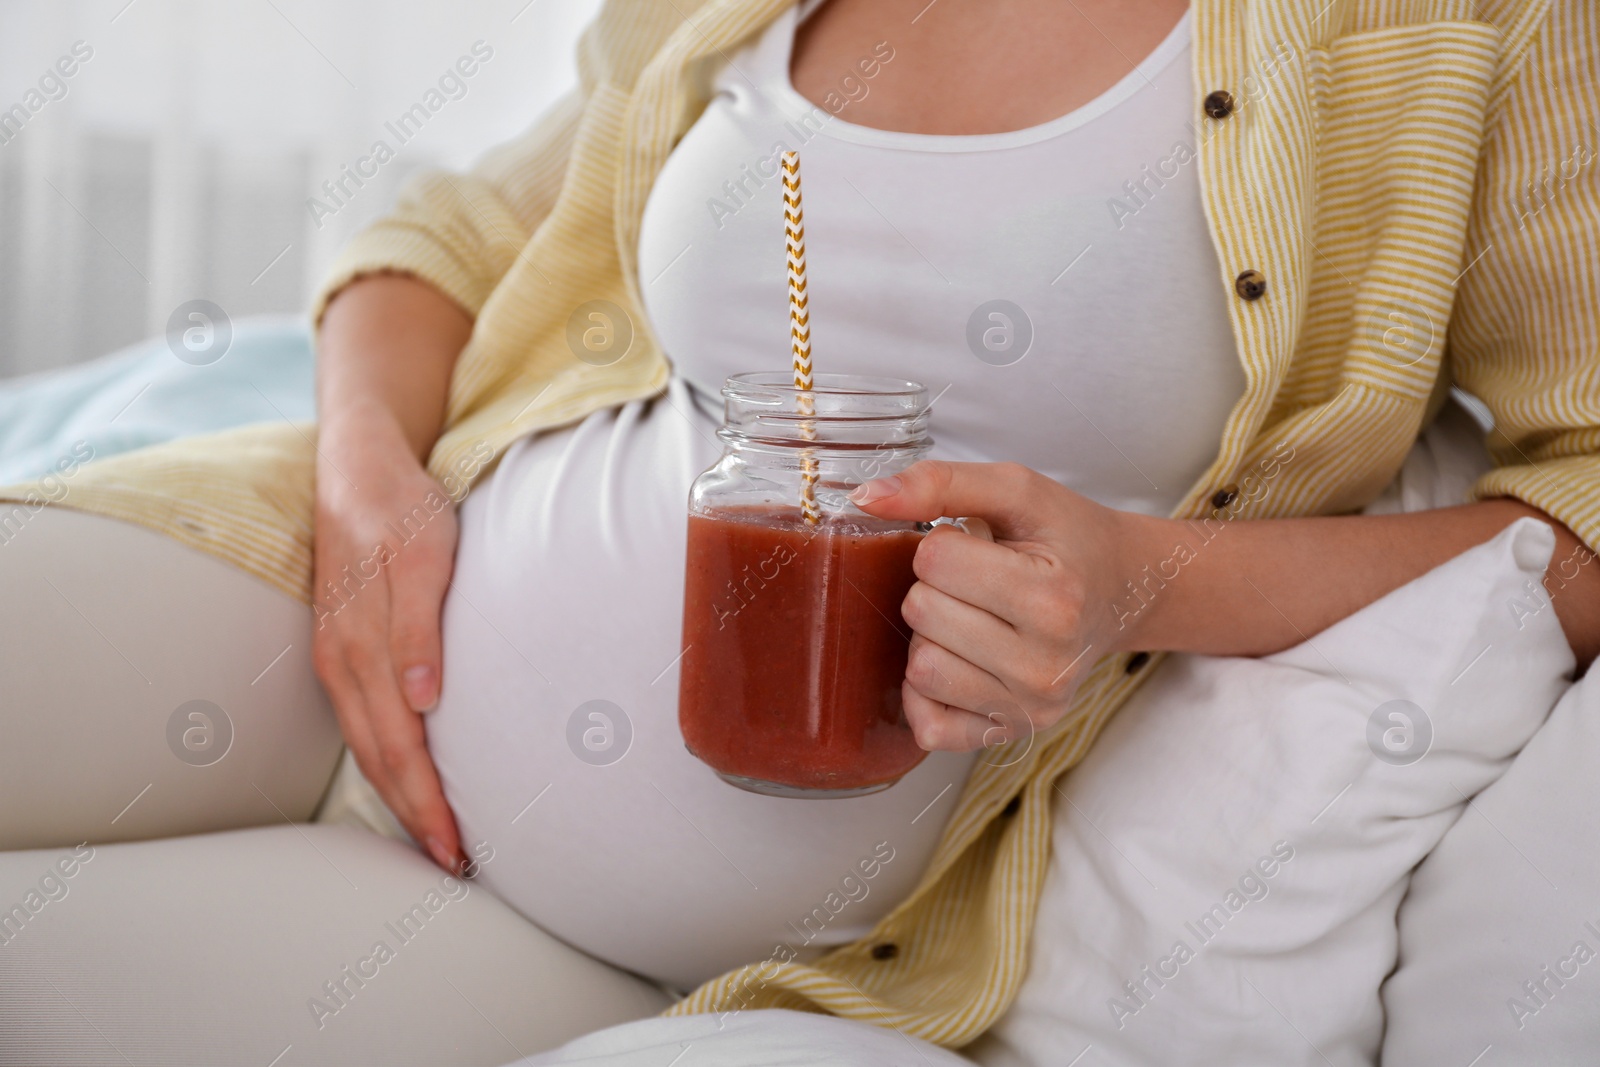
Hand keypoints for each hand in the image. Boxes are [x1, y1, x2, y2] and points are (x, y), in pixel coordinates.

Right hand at [311, 414, 463, 872]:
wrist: (357, 463)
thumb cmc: (402, 507)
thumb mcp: (423, 554)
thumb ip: (420, 627)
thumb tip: (422, 700)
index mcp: (363, 648)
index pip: (399, 746)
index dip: (427, 802)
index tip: (456, 849)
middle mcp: (343, 662)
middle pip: (381, 757)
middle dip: (416, 815)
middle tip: (455, 863)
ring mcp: (337, 656)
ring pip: (367, 744)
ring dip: (399, 794)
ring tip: (434, 838)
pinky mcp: (342, 648)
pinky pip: (362, 720)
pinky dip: (384, 759)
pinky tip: (406, 777)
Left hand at [850, 461, 1153, 751]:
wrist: (1119, 593)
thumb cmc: (1067, 540)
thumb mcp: (1017, 491)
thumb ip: (941, 483)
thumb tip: (866, 496)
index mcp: (1054, 599)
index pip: (934, 560)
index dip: (943, 542)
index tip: (979, 546)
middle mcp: (1046, 665)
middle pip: (921, 613)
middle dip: (934, 587)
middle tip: (975, 583)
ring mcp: (1030, 709)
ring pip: (920, 670)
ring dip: (930, 636)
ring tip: (970, 618)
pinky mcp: (1010, 735)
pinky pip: (929, 726)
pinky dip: (928, 691)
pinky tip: (959, 659)